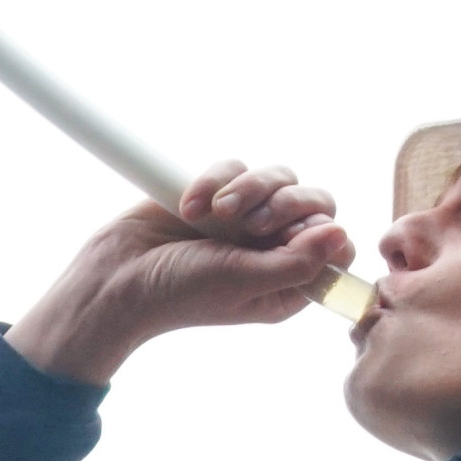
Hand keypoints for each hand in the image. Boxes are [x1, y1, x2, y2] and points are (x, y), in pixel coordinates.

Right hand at [4, 161, 353, 384]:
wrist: (117, 275)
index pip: (337, 245)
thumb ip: (296, 263)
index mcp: (288, 282)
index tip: (294, 237)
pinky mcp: (217, 192)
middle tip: (255, 223)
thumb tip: (343, 234)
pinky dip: (215, 179)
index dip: (324, 233)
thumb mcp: (242, 282)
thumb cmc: (180, 295)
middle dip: (288, 204)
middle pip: (315, 202)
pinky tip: (189, 203)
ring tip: (218, 212)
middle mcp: (272, 247)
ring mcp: (245, 217)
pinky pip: (237, 166)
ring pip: (278, 176)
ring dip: (249, 188)